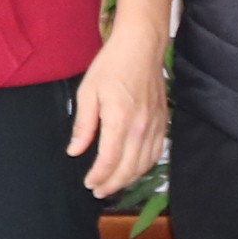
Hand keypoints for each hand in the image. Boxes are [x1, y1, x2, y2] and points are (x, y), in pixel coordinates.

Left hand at [67, 29, 168, 199]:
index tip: (88, 183)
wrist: (141, 47)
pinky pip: (156, 153)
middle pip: (129, 167)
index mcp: (120, 119)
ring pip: (144, 164)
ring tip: (113, 185)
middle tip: (98, 191)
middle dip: (113, 184)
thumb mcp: (87, 92)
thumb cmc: (112, 66)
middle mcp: (141, 127)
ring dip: (129, 179)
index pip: (110, 159)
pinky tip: (133, 170)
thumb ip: (83, 125)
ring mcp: (155, 125)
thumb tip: (75, 151)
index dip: (99, 176)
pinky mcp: (163, 122)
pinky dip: (144, 167)